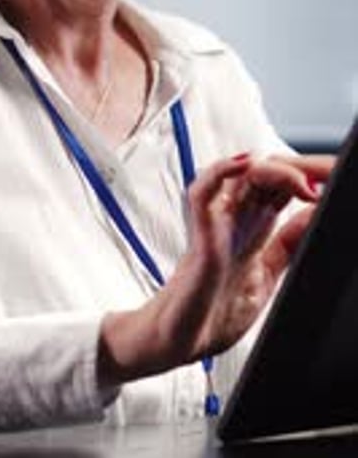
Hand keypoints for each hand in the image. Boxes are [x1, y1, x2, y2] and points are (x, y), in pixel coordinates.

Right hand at [99, 152, 332, 384]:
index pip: (283, 186)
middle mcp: (236, 221)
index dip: (310, 176)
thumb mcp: (266, 278)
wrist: (175, 344)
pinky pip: (202, 195)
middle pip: (268, 173)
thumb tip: (314, 216)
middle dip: (301, 167)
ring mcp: (217, 226)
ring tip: (302, 182)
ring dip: (275, 170)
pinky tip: (242, 165)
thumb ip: (287, 246)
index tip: (334, 177)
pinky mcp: (200, 239)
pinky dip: (218, 174)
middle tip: (329, 175)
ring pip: (241, 177)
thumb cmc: (209, 314)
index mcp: (254, 230)